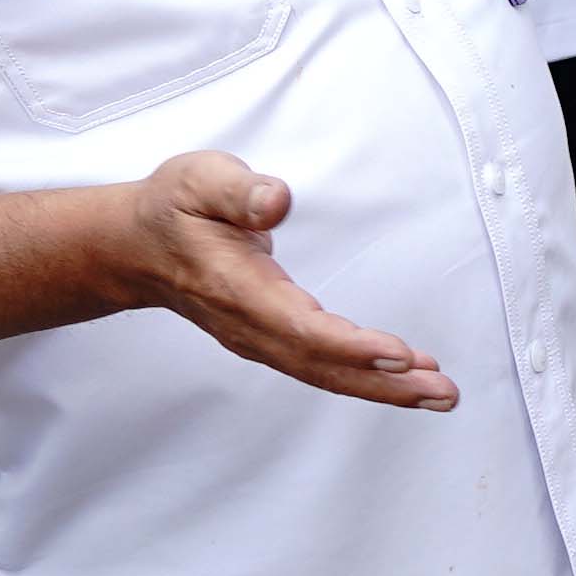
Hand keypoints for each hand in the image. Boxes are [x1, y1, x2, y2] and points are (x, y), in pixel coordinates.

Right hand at [90, 152, 453, 410]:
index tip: (397, 355)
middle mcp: (250, 324)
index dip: (349, 345)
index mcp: (235, 288)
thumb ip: (238, 190)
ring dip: (385, 389)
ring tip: (440, 395)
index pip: (299, 327)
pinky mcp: (270, 340)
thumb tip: (276, 200)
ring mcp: (259, 339)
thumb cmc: (173, 210)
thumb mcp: (198, 181)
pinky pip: (321, 368)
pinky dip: (365, 378)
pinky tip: (406, 377)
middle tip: (442, 393)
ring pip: (325, 374)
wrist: (134, 249)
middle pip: (322, 365)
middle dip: (385, 384)